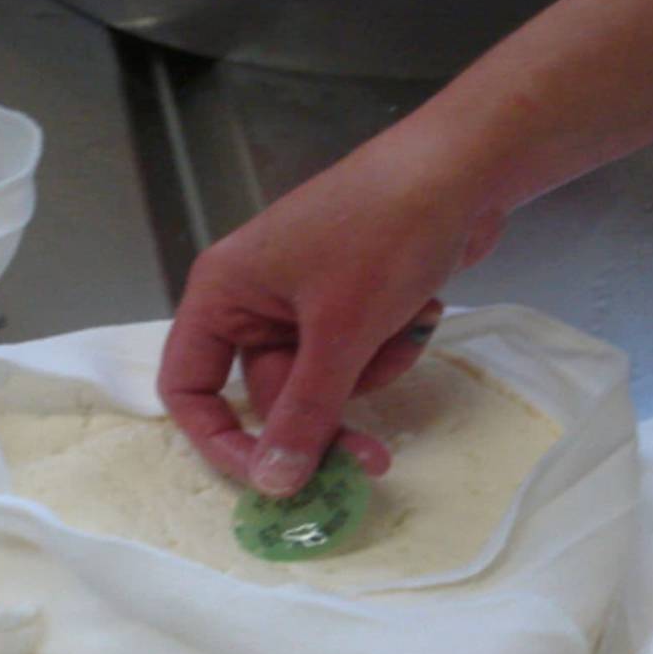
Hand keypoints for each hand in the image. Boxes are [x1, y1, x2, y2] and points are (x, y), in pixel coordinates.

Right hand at [157, 131, 503, 496]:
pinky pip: (356, 358)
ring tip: (405, 331)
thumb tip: (273, 484)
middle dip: (327, 417)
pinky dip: (388, 349)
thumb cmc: (385, 234)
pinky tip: (419, 312)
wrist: (464, 169)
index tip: (270, 481)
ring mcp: (304, 301)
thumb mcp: (340, 333)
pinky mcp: (350, 302)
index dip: (220, 441)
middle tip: (372, 459)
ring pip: (323, 383)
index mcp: (223, 293)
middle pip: (270, 396)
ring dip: (369, 374)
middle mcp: (253, 299)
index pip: (189, 388)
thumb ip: (304, 413)